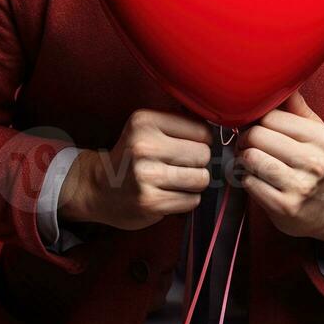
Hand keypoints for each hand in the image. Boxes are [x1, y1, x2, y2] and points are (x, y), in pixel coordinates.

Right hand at [58, 108, 212, 230]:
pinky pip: (192, 200)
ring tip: (177, 181)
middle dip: (199, 163)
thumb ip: (180, 123)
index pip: (202, 130)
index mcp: (145, 121)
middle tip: (182, 166)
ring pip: (201, 179)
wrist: (98, 187)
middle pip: (203, 155)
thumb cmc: (132, 156)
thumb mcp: (147, 128)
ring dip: (195, 183)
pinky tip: (169, 194)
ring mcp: (146, 176)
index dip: (202, 141)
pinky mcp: (150, 202)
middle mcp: (144, 146)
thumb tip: (225, 123)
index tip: (188, 147)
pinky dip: (186, 200)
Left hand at [233, 90, 323, 248]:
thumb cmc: (319, 164)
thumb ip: (297, 108)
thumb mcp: (317, 133)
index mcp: (321, 138)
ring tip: (252, 160)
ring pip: (250, 158)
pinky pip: (249, 183)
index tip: (255, 126)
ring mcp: (300, 186)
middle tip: (249, 144)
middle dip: (246, 139)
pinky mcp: (285, 207)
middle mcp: (314, 162)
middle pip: (257, 136)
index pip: (270, 116)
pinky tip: (257, 179)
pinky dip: (247, 179)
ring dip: (244, 159)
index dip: (256, 119)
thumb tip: (281, 76)